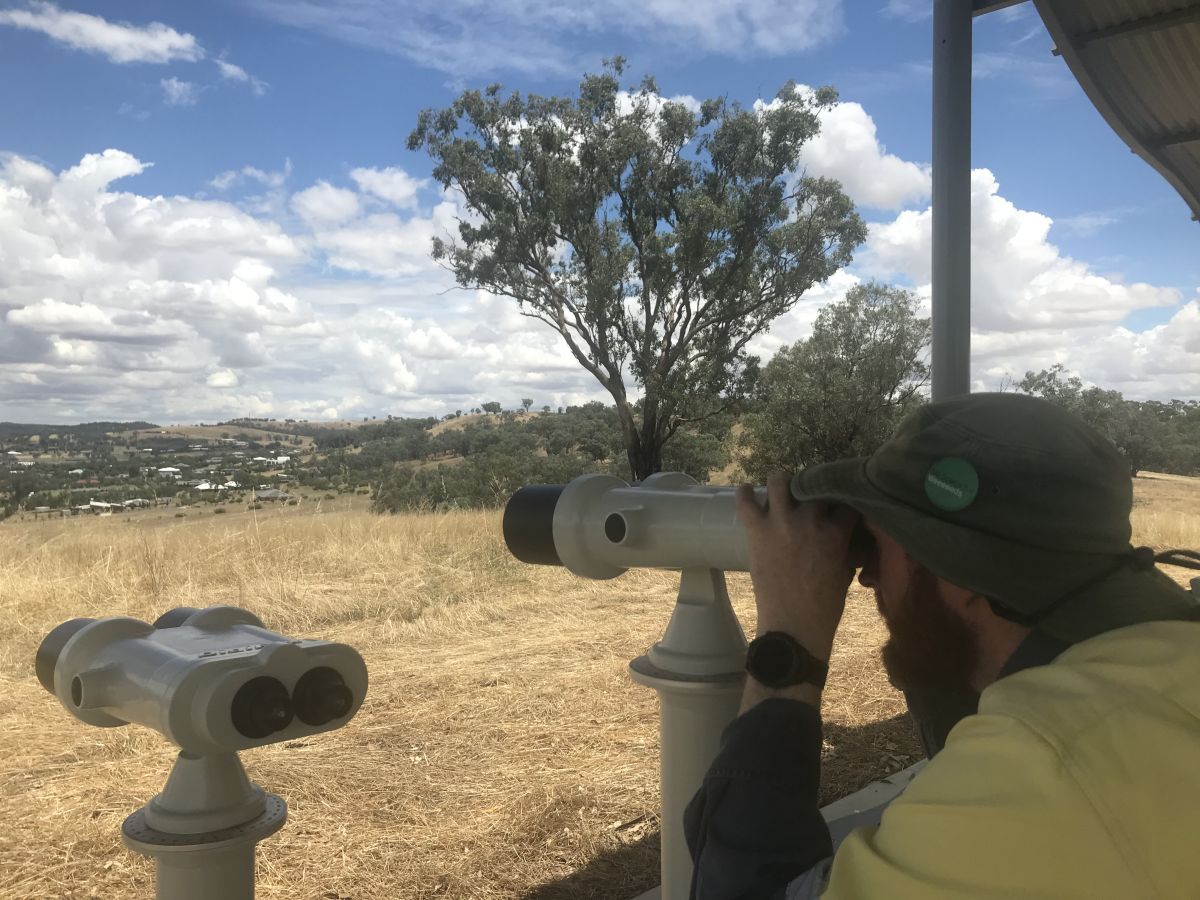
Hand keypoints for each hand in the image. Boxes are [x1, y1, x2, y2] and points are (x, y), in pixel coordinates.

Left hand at [735, 472, 858, 661]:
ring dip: (784, 481)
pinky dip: (744, 493)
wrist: (794, 626)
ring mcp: (781, 522)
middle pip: (815, 485)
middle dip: (815, 487)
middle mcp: (810, 519)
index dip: (843, 497)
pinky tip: (746, 489)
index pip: (844, 500)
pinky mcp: (757, 531)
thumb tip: (847, 540)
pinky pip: (746, 503)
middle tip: (811, 495)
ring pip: (781, 481)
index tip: (839, 499)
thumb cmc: (825, 607)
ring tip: (783, 487)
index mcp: (836, 532)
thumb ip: (846, 549)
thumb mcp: (845, 573)